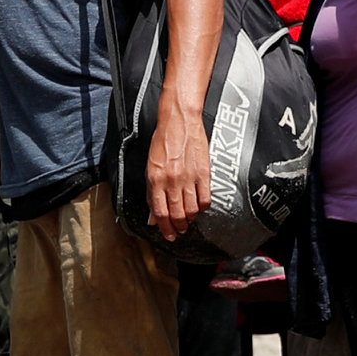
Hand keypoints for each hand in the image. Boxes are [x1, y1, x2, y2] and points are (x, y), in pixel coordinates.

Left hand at [145, 99, 211, 239]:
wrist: (179, 120)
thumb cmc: (163, 141)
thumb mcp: (150, 166)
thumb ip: (151, 192)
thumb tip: (151, 216)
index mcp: (156, 179)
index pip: (160, 212)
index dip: (164, 228)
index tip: (168, 235)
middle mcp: (172, 180)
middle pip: (176, 214)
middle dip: (178, 227)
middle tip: (179, 231)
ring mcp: (189, 177)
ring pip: (191, 209)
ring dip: (190, 219)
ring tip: (189, 220)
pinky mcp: (204, 172)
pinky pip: (205, 198)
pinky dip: (203, 207)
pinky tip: (200, 207)